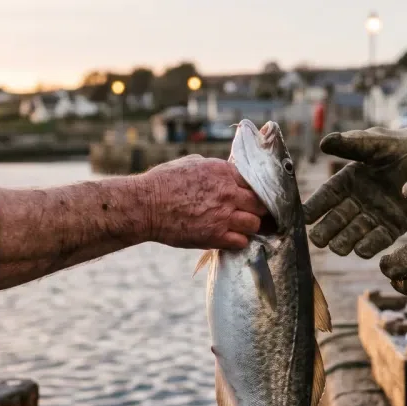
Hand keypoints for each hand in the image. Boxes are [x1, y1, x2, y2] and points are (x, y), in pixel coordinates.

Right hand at [136, 155, 264, 249]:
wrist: (145, 205)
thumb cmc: (163, 182)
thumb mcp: (191, 163)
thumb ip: (214, 169)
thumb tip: (225, 173)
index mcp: (223, 172)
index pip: (256, 182)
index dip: (254, 192)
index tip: (250, 198)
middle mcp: (228, 193)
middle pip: (261, 204)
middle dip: (257, 209)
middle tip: (250, 214)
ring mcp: (223, 215)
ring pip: (255, 224)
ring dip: (249, 227)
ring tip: (238, 227)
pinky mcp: (215, 236)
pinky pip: (241, 242)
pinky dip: (238, 241)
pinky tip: (228, 238)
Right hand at [303, 114, 406, 257]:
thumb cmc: (401, 145)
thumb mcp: (375, 142)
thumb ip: (352, 144)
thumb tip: (325, 142)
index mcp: (348, 180)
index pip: (327, 195)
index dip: (315, 206)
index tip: (304, 217)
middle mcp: (358, 200)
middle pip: (337, 219)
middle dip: (327, 229)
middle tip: (318, 239)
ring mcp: (374, 215)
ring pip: (355, 232)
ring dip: (345, 240)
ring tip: (337, 247)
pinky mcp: (393, 226)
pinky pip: (378, 239)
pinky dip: (369, 245)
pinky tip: (361, 250)